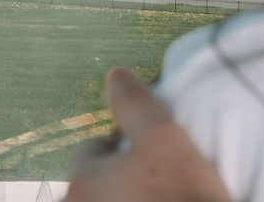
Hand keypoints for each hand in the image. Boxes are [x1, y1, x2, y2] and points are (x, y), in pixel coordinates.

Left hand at [67, 67, 232, 201]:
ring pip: (109, 200)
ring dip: (126, 197)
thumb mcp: (165, 139)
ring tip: (161, 197)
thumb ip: (135, 103)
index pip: (93, 150)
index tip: (155, 153)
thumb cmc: (183, 196)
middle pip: (96, 183)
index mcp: (81, 183)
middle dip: (119, 178)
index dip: (125, 144)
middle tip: (158, 180)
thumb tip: (116, 73)